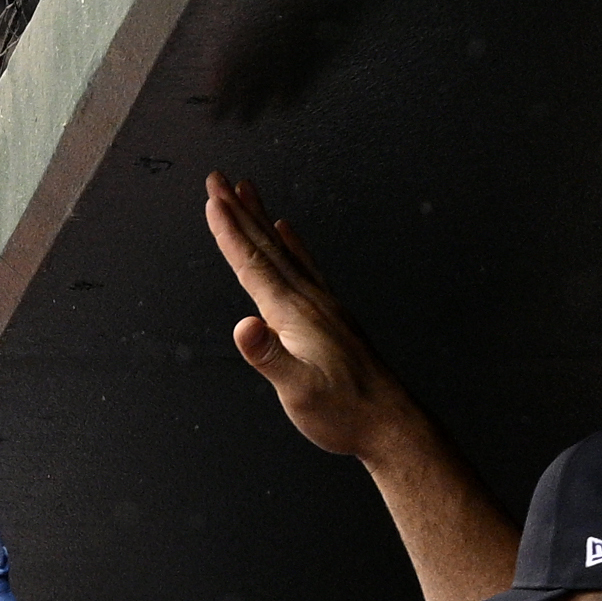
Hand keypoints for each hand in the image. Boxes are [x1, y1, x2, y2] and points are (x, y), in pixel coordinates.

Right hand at [203, 172, 420, 463]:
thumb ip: (270, 358)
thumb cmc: (343, 411)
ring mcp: (321, 303)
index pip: (254, 265)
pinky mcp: (329, 314)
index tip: (212, 200)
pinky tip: (288, 231)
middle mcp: (308, 299)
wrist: (389, 421)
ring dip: (262, 219)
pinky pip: (305, 266)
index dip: (230, 233)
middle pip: (267, 246)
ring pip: (284, 250)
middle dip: (239, 212)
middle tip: (218, 178)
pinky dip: (292, 244)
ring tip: (247, 190)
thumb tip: (243, 328)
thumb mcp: (299, 392)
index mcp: (293, 314)